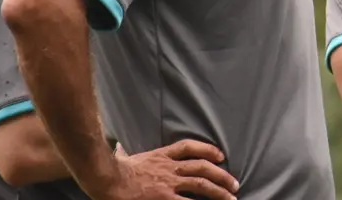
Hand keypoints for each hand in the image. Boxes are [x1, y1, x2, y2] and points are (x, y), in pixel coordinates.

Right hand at [91, 139, 238, 199]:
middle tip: (234, 183)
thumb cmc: (113, 169)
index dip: (208, 149)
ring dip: (219, 191)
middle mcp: (170, 167)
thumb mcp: (124, 156)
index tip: (220, 156)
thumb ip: (126, 152)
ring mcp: (169, 183)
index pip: (189, 147)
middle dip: (221, 175)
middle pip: (202, 167)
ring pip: (201, 184)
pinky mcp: (165, 198)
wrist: (107, 178)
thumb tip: (119, 148)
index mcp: (161, 156)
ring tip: (232, 198)